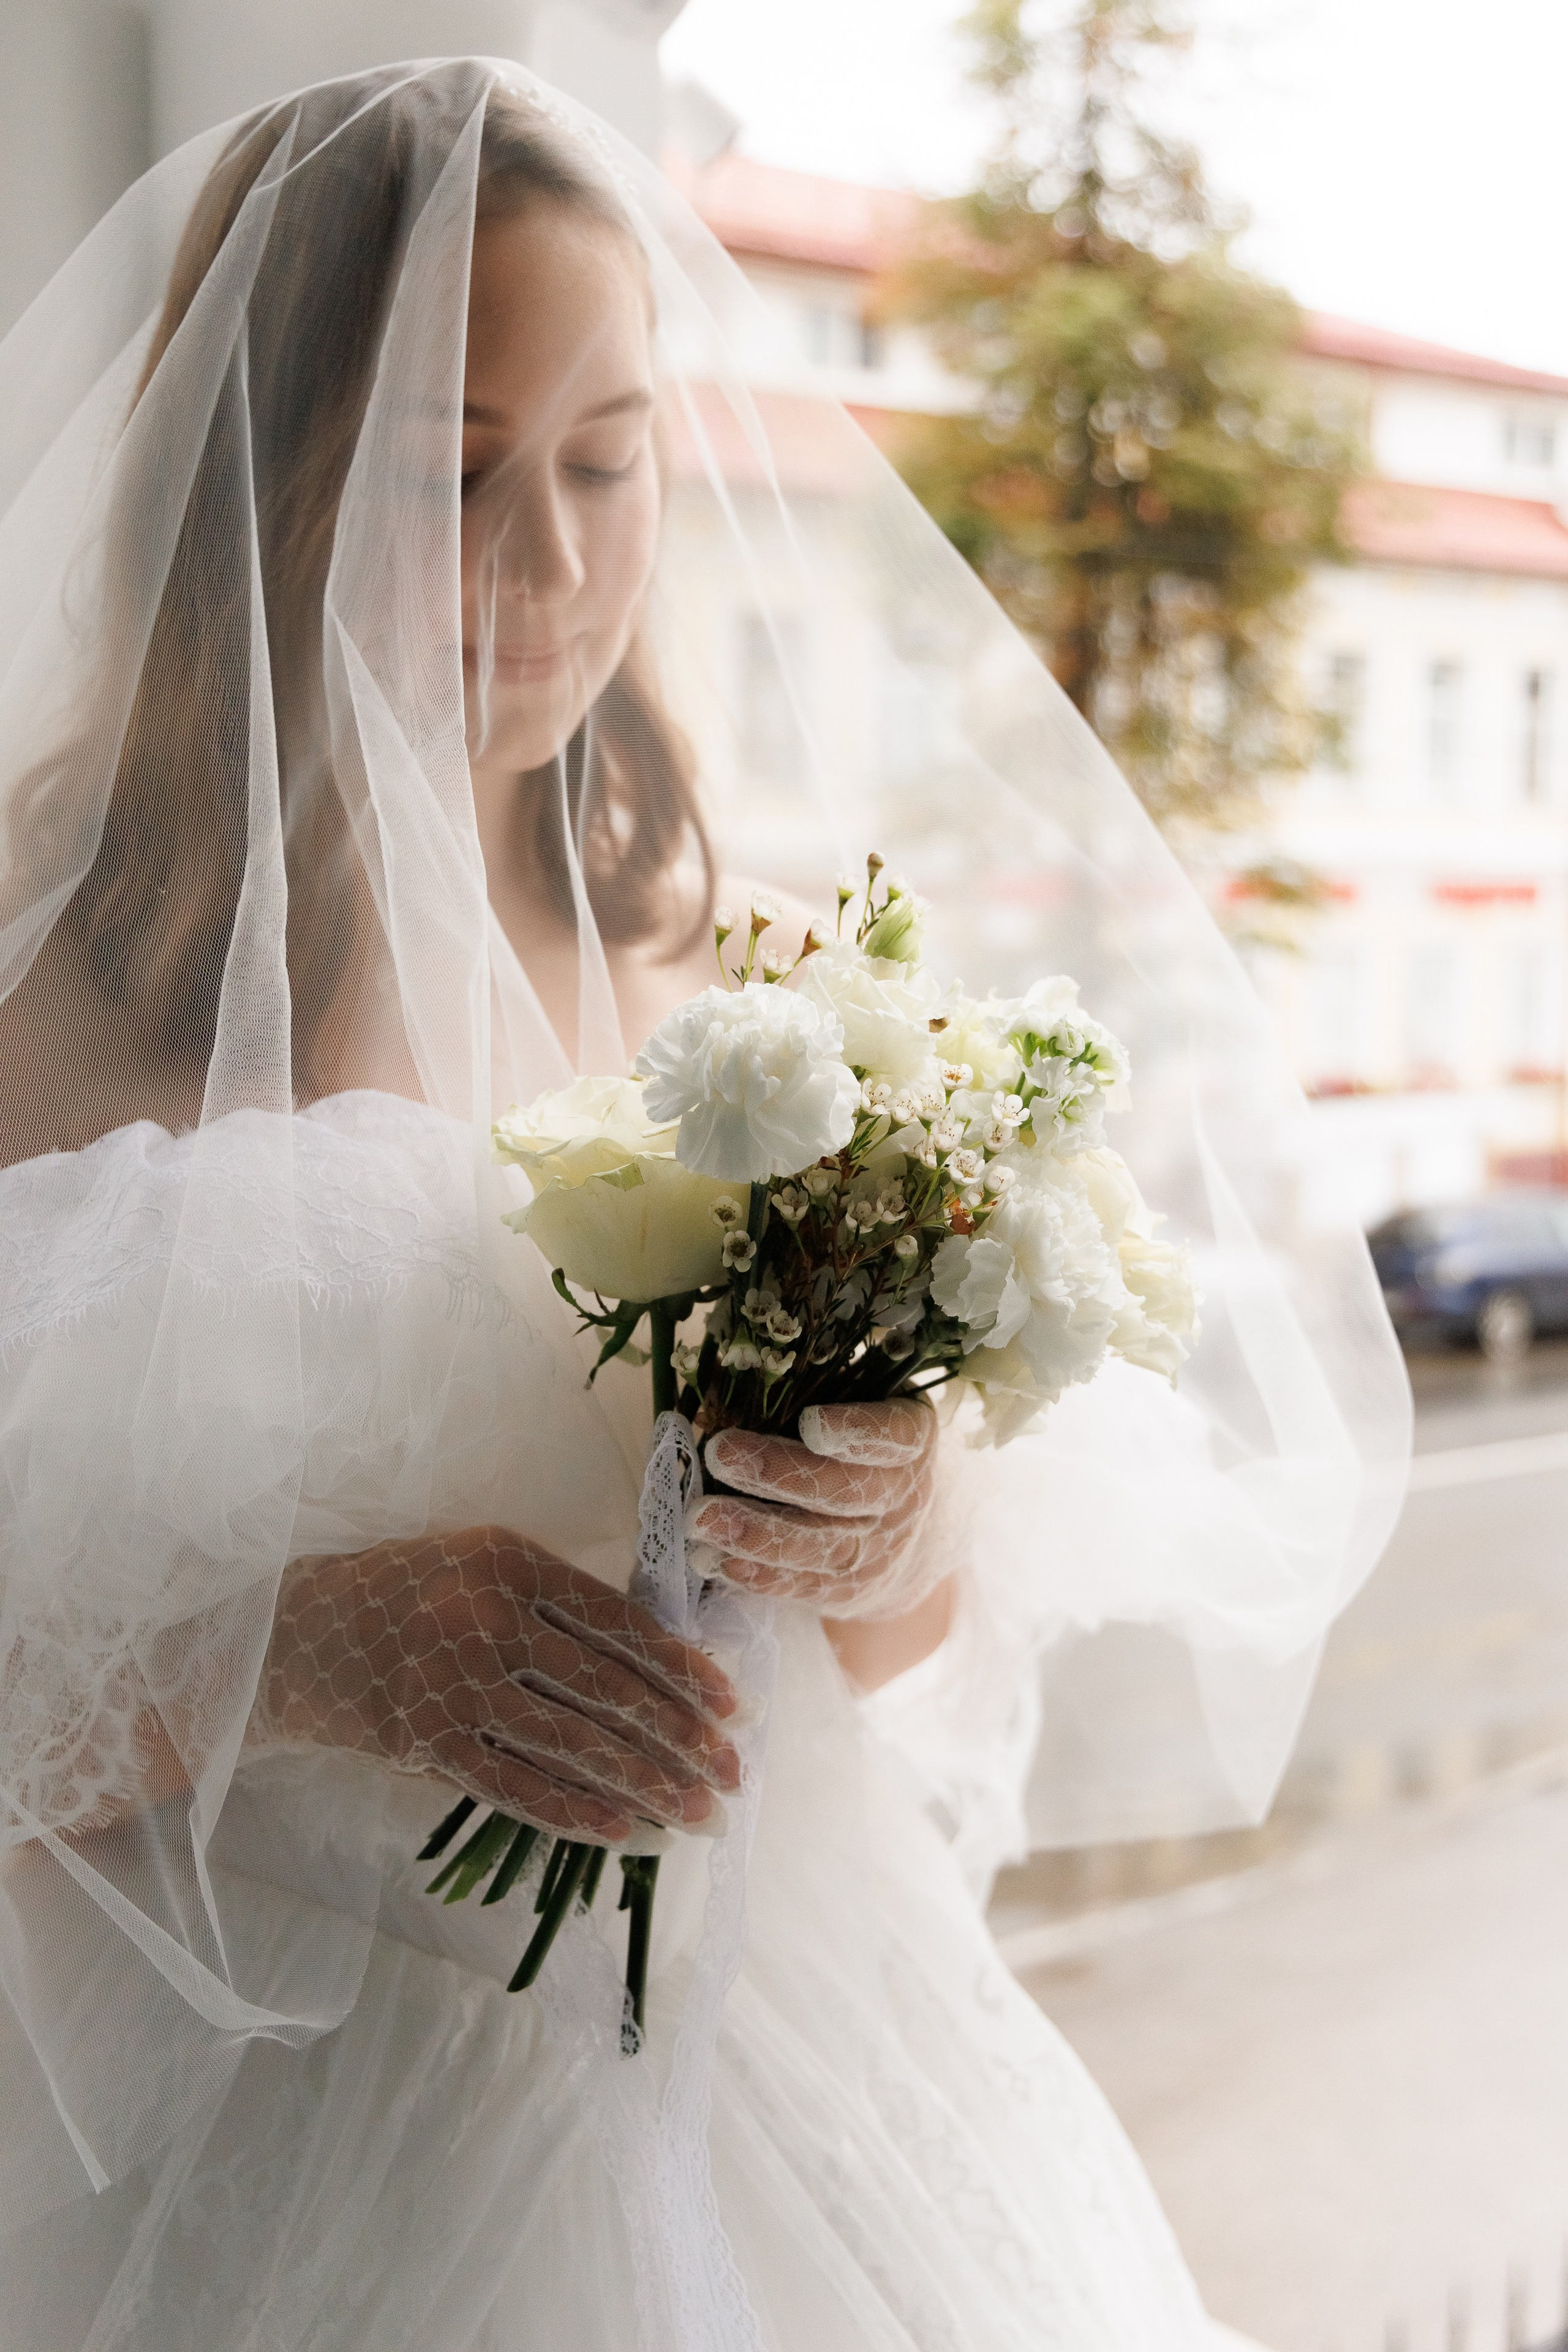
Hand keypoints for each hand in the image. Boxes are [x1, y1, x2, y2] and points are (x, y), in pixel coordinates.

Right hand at [252, 1527, 740, 1843]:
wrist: (294, 1635)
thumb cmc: (410, 1595)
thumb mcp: (484, 1564)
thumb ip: (560, 1602)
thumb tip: (662, 1664)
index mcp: (509, 1560)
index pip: (618, 1621)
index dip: (683, 1669)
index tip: (733, 1705)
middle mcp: (485, 1617)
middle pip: (607, 1689)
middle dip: (682, 1738)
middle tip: (734, 1774)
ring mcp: (453, 1684)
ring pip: (573, 1744)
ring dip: (646, 1785)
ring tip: (698, 1814)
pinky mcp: (425, 1743)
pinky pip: (516, 1786)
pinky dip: (573, 1812)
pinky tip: (623, 1831)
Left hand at [690, 1398, 939, 1621]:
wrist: (901, 1525)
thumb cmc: (862, 1444)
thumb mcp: (861, 1401)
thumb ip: (815, 1387)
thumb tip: (732, 1371)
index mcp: (910, 1437)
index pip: (891, 1435)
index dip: (855, 1431)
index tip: (809, 1422)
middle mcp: (902, 1496)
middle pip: (844, 1492)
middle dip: (778, 1474)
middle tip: (720, 1453)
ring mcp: (877, 1548)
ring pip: (820, 1545)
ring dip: (755, 1533)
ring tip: (700, 1518)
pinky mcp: (848, 1588)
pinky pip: (802, 1585)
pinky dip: (756, 1574)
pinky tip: (713, 1559)